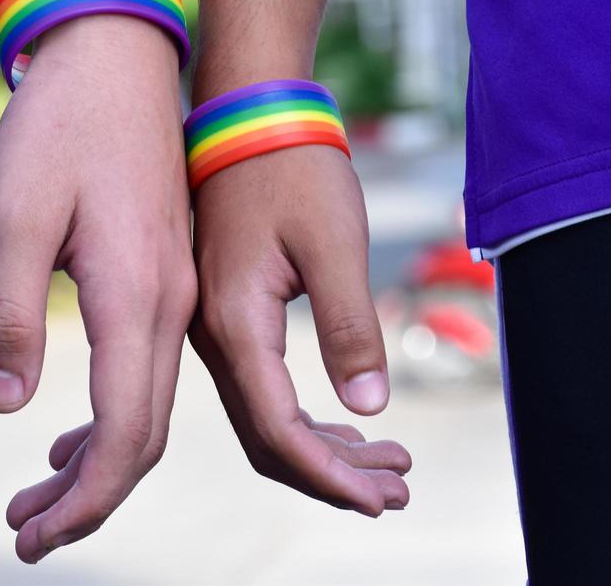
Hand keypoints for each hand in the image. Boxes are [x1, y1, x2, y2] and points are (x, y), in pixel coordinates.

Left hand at [0, 16, 195, 562]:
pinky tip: (68, 430)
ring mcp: (176, 286)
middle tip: (25, 533)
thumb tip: (6, 405)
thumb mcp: (15, 217)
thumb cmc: (60, 125)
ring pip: (150, 403)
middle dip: (88, 496)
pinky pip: (148, 366)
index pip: (126, 434)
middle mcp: (173, 303)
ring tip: (36, 496)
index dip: (85, 499)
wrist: (117, 53)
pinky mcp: (165, 270)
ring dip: (99, 461)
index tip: (32, 538)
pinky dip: (112, 415)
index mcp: (139, 297)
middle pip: (145, 434)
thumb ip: (10, 315)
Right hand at [189, 145, 410, 514]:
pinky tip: (347, 426)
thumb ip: (351, 328)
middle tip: (398, 492)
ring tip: (388, 467)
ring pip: (263, 420)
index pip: (279, 431)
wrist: (248, 112)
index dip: (331, 476)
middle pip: (267, 440)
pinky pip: (261, 390)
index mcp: (235, 324)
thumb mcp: (334, 244)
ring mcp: (214, 329)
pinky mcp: (226, 315)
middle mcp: (212, 338)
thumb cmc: (293, 167)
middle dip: (333, 476)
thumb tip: (370, 410)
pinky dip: (305, 420)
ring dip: (323, 452)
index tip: (382, 499)